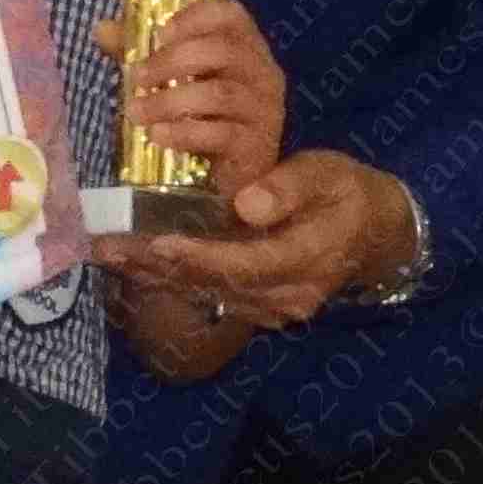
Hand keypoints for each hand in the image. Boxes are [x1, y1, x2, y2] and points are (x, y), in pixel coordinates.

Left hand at [94, 0, 285, 201]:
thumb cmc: (206, 115)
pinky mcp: (255, 146)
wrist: (234, 175)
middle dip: (171, 61)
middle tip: (136, 77)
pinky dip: (183, 133)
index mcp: (246, 46)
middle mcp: (262, 72)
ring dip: (169, 100)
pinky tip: (157, 135)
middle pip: (222, 50)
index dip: (196, 16)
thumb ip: (143, 52)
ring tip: (135, 112)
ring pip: (219, 94)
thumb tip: (103, 29)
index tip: (160, 32)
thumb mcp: (176, 78)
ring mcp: (264, 110)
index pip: (231, 14)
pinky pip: (220, 134)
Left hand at [94, 151, 417, 329]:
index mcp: (304, 260)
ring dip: (155, 275)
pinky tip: (136, 261)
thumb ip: (289, 189)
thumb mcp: (327, 176)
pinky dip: (172, 277)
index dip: (197, 256)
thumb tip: (246, 205)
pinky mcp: (259, 305)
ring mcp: (272, 307)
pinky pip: (211, 294)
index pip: (242, 264)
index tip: (155, 242)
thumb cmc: (346, 191)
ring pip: (206, 293)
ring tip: (107, 252)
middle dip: (157, 267)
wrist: (376, 231)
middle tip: (107, 246)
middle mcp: (284, 295)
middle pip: (213, 285)